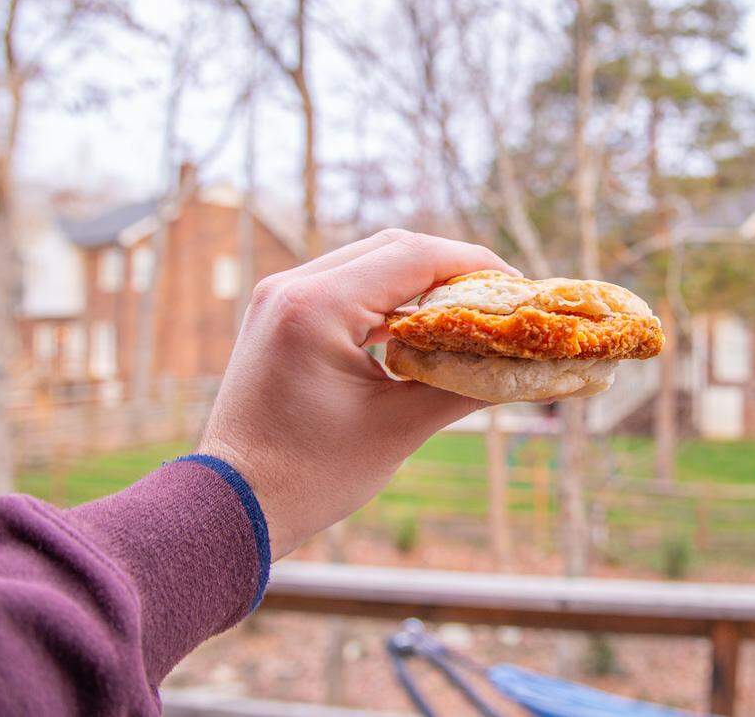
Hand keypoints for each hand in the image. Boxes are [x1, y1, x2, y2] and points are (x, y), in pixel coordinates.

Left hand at [198, 230, 519, 559]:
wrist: (230, 507)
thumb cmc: (309, 476)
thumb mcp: (396, 429)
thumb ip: (463, 389)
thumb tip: (524, 369)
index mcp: (317, 306)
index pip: (414, 255)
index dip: (475, 266)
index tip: (518, 289)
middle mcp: (292, 286)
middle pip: (393, 247)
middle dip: (453, 269)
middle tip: (500, 299)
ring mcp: (279, 297)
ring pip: (369, 261)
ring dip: (420, 280)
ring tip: (469, 312)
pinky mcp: (279, 314)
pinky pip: (345, 285)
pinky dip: (388, 298)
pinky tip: (421, 325)